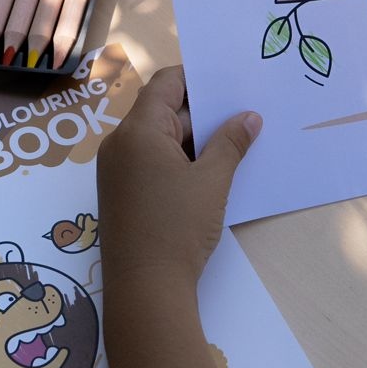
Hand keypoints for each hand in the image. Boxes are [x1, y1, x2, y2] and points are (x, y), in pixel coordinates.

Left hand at [97, 66, 261, 287]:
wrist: (145, 291)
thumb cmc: (178, 229)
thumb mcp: (212, 181)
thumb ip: (230, 143)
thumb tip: (249, 117)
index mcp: (137, 131)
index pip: (165, 84)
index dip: (197, 77)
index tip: (229, 81)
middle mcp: (120, 144)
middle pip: (162, 110)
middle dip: (201, 111)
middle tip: (242, 111)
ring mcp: (117, 170)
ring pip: (159, 138)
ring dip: (193, 138)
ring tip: (233, 140)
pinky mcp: (121, 192)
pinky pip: (151, 160)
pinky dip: (179, 159)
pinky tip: (210, 170)